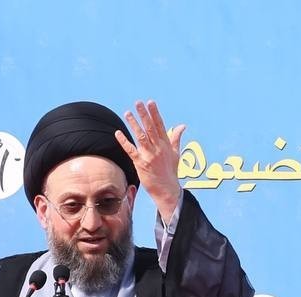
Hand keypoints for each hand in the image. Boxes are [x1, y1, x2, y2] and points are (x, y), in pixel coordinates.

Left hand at [116, 100, 187, 221]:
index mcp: (166, 145)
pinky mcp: (140, 163)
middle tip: (138, 103)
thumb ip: (176, 138)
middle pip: (150, 128)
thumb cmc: (171, 172)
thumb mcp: (176, 154)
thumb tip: (182, 126)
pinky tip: (118, 133)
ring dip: (134, 124)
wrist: (167, 190)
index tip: (150, 103)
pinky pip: (131, 150)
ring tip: (128, 113)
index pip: (160, 125)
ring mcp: (149, 155)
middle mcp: (158, 148)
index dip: (155, 113)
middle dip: (144, 114)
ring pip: (140, 136)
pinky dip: (124, 142)